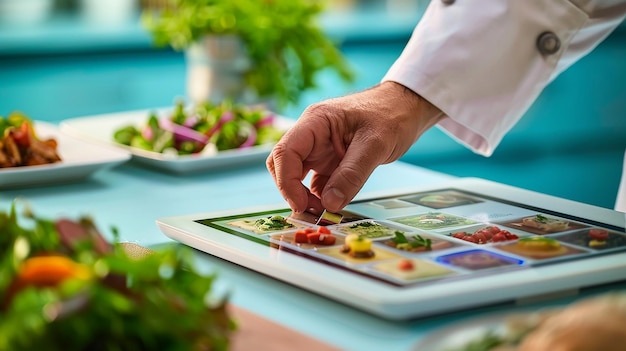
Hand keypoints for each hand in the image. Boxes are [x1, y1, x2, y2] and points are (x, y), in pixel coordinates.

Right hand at [266, 81, 443, 213]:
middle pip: (284, 165)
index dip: (287, 182)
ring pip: (297, 176)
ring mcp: (319, 149)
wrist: (407, 107)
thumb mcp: (375, 144)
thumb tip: (329, 204)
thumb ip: (352, 174)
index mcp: (314, 122)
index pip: (285, 153)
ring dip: (305, 196)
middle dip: (292, 191)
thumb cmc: (392, 115)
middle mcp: (311, 135)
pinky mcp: (330, 161)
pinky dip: (320, 197)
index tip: (301, 205)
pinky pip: (316, 183)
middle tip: (313, 212)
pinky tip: (333, 206)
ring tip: (325, 212)